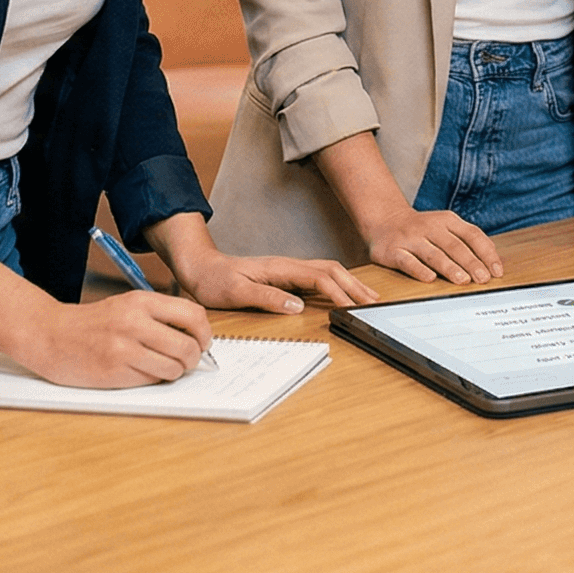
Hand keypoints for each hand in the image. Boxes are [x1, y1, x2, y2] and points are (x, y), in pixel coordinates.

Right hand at [10, 290, 216, 387]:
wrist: (51, 335)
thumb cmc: (93, 323)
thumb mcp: (128, 305)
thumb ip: (160, 316)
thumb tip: (198, 336)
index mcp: (141, 302)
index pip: (193, 315)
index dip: (204, 333)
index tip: (203, 341)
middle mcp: (134, 323)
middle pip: (187, 347)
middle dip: (193, 359)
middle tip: (186, 360)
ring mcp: (123, 349)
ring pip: (173, 368)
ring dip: (174, 372)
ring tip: (161, 366)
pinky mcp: (114, 372)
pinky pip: (152, 380)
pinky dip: (153, 379)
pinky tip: (140, 371)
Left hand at [171, 250, 379, 311]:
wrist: (200, 269)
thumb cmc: (214, 281)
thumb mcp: (236, 292)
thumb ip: (267, 298)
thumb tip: (298, 306)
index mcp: (280, 268)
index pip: (318, 277)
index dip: (338, 292)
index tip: (352, 307)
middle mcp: (287, 266)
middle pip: (330, 270)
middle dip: (354, 285)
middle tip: (373, 301)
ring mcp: (287, 270)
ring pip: (327, 271)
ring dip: (349, 282)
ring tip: (366, 296)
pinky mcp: (285, 277)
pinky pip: (317, 278)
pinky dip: (336, 284)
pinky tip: (342, 293)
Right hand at [361, 206, 503, 285]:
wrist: (385, 220)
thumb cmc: (422, 229)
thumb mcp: (446, 227)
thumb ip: (467, 240)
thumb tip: (493, 262)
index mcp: (447, 220)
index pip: (472, 234)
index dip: (486, 253)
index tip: (497, 271)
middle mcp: (430, 227)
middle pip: (454, 246)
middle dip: (471, 263)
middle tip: (483, 279)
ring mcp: (411, 238)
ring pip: (433, 254)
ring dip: (449, 268)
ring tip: (463, 280)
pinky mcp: (393, 251)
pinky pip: (407, 261)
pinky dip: (419, 270)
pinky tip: (430, 279)